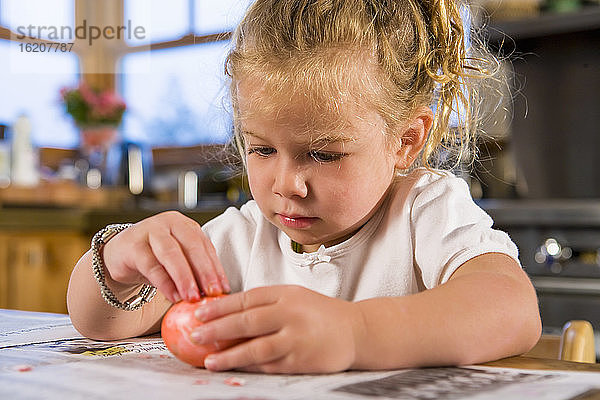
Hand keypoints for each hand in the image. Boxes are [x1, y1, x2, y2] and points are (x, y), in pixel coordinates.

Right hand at [102, 211, 229, 302]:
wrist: (120, 254)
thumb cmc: (153, 258)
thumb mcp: (177, 261)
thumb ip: (194, 271)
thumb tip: (214, 294)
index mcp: (185, 225)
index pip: (205, 246)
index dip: (216, 268)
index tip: (223, 288)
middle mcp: (169, 223)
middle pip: (192, 246)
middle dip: (205, 272)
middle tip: (212, 292)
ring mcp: (150, 231)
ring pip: (171, 254)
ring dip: (185, 277)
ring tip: (193, 297)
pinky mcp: (133, 245)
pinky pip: (151, 265)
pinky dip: (164, 283)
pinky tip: (173, 296)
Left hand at [189, 285, 360, 372]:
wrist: (356, 330)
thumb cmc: (318, 313)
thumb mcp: (294, 296)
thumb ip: (265, 302)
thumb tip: (225, 311)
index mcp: (287, 294)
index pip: (247, 298)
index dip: (220, 306)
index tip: (198, 312)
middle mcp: (291, 314)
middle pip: (247, 321)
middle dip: (217, 329)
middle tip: (195, 335)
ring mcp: (297, 338)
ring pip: (256, 348)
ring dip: (230, 355)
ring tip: (208, 360)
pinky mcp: (302, 361)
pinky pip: (269, 365)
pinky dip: (249, 367)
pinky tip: (234, 368)